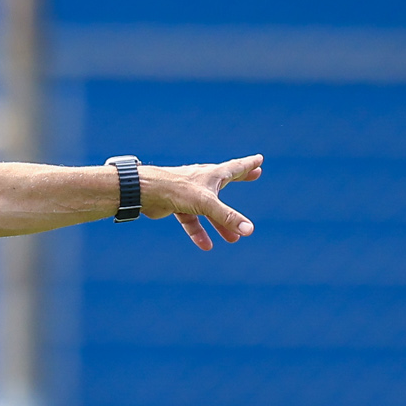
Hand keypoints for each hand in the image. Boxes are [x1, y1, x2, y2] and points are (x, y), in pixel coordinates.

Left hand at [141, 154, 261, 249]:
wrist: (146, 192)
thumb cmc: (177, 190)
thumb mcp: (207, 204)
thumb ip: (228, 217)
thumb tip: (249, 230)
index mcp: (212, 174)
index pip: (235, 168)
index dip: (249, 165)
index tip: (259, 159)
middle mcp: (202, 181)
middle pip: (226, 180)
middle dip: (241, 178)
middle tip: (254, 175)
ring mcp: (190, 193)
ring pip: (210, 209)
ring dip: (221, 224)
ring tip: (233, 239)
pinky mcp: (178, 205)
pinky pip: (192, 221)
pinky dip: (199, 232)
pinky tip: (206, 246)